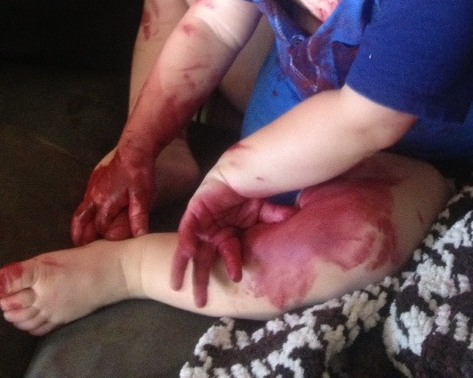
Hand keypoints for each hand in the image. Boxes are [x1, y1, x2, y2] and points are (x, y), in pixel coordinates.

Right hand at [70, 144, 154, 245]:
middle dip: (79, 233)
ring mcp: (93, 185)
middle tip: (79, 244)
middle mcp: (94, 195)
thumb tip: (139, 237)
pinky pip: (86, 196)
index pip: (100, 227)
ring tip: (81, 233)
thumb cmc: (138, 172)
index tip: (103, 246)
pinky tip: (91, 209)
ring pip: (81, 208)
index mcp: (105, 203)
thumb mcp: (142, 196)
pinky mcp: (95, 176)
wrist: (134, 147)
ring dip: (80, 221)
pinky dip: (85, 208)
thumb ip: (138, 217)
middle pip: (80, 219)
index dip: (102, 237)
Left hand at [170, 176, 295, 306]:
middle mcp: (213, 232)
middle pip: (205, 260)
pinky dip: (186, 242)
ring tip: (177, 286)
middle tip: (199, 302)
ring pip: (190, 250)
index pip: (229, 255)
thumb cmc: (250, 190)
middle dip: (200, 280)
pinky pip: (187, 230)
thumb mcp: (263, 211)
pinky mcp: (195, 211)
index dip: (232, 266)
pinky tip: (188, 253)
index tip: (236, 278)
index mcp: (228, 235)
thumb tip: (295, 224)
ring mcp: (202, 223)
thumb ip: (274, 221)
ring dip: (183, 268)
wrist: (241, 169)